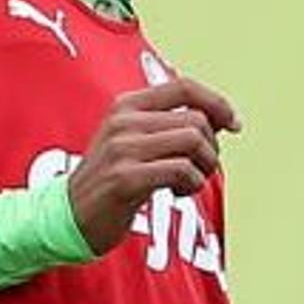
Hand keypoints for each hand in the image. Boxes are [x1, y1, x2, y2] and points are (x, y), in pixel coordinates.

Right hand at [67, 76, 238, 255]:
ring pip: (194, 141)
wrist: (68, 217)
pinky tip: (176, 193)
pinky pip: (182, 171)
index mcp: (126, 106)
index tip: (234, 125)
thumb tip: (221, 118)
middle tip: (200, 169)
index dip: (218, 102)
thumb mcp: (132, 141)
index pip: (185, 86)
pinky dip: (192, 184)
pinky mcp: (126, 178)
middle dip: (212, 148)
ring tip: (189, 182)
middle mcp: (124, 121)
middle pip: (196, 119)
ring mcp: (123, 149)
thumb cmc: (109, 182)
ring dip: (205, 167)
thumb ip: (168, 126)